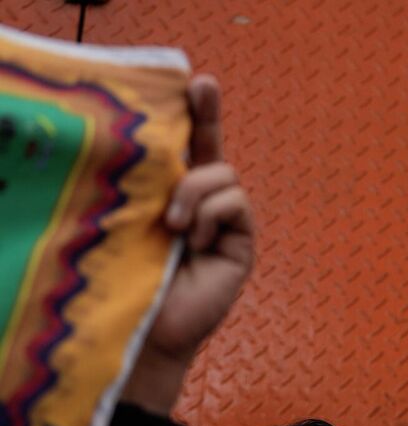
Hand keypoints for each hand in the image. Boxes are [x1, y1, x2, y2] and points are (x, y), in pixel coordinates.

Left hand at [145, 74, 253, 368]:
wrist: (149, 328)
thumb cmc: (130, 278)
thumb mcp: (133, 221)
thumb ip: (154, 189)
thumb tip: (170, 159)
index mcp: (173, 195)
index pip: (188, 146)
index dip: (199, 112)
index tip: (198, 81)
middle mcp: (203, 203)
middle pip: (210, 150)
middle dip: (207, 117)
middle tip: (201, 91)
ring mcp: (226, 221)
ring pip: (222, 174)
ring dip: (194, 194)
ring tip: (175, 229)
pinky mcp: (243, 240)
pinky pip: (234, 201)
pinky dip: (211, 216)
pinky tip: (196, 244)